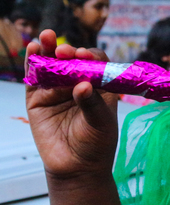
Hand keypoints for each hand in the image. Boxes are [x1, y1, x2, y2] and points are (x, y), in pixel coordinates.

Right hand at [25, 30, 118, 179]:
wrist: (76, 168)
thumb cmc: (96, 144)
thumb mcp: (101, 124)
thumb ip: (92, 104)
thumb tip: (83, 85)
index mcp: (100, 87)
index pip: (96, 64)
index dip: (91, 57)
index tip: (86, 56)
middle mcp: (77, 85)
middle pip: (72, 60)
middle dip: (68, 51)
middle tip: (66, 50)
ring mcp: (56, 91)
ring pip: (51, 65)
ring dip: (48, 49)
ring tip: (47, 37)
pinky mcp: (37, 99)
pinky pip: (34, 78)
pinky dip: (32, 62)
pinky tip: (34, 49)